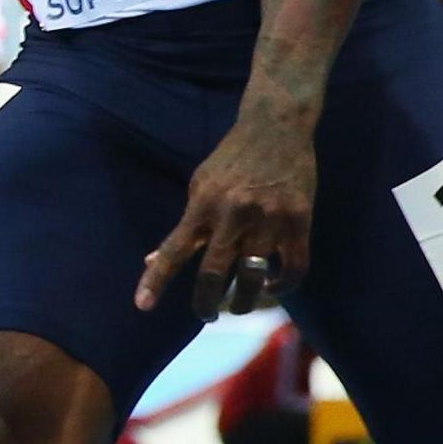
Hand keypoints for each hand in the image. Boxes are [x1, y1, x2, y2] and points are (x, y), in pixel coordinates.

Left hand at [137, 111, 316, 316]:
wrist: (276, 127)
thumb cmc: (230, 159)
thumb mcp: (199, 185)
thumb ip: (184, 225)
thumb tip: (154, 259)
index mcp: (202, 205)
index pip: (173, 250)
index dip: (156, 280)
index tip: (142, 306)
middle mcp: (233, 214)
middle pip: (214, 271)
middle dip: (206, 302)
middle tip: (205, 316)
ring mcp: (269, 218)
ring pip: (254, 276)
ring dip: (245, 300)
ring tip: (239, 306)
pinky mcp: (300, 220)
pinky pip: (295, 266)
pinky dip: (284, 284)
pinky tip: (272, 285)